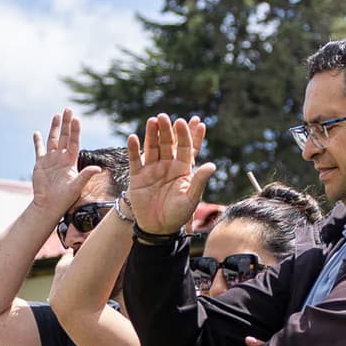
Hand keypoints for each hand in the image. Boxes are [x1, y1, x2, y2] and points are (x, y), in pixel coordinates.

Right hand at [31, 109, 96, 215]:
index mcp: (71, 160)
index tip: (76, 119)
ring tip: (57, 115)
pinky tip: (37, 132)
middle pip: (64, 136)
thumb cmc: (64, 198)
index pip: (73, 141)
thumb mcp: (76, 186)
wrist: (49, 205)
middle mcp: (61, 157)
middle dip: (66, 123)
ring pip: (53, 139)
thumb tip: (97, 169)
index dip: (75, 131)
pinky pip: (39, 149)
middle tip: (68, 109)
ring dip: (54, 127)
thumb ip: (85, 176)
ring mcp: (50, 159)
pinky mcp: (40, 163)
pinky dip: (37, 141)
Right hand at [125, 115, 214, 236]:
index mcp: (183, 168)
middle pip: (168, 143)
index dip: (187, 134)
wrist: (158, 228)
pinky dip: (133, 149)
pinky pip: (135, 160)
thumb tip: (212, 165)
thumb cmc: (178, 214)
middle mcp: (168, 166)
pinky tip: (133, 138)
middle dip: (167, 130)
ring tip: (152, 120)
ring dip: (151, 134)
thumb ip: (199, 180)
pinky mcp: (138, 177)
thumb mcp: (191, 198)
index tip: (187, 121)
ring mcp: (152, 170)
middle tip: (165, 117)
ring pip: (152, 148)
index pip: (186, 147)